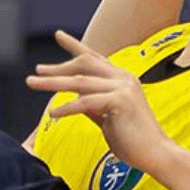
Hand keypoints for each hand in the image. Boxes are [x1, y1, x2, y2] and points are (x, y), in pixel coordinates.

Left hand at [25, 30, 179, 174]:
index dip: (75, 46)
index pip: (94, 57)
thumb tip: (74, 99)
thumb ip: (94, 104)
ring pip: (80, 81)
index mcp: (122, 79)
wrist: (157, 154)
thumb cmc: (134, 140)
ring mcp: (123, 88)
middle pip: (83, 64)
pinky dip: (67, 107)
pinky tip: (53, 113)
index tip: (58, 35)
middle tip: (36, 71)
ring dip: (53, 83)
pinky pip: (87, 102)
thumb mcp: (109, 116)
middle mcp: (123, 78)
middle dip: (57, 67)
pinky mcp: (121, 102)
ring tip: (33, 83)